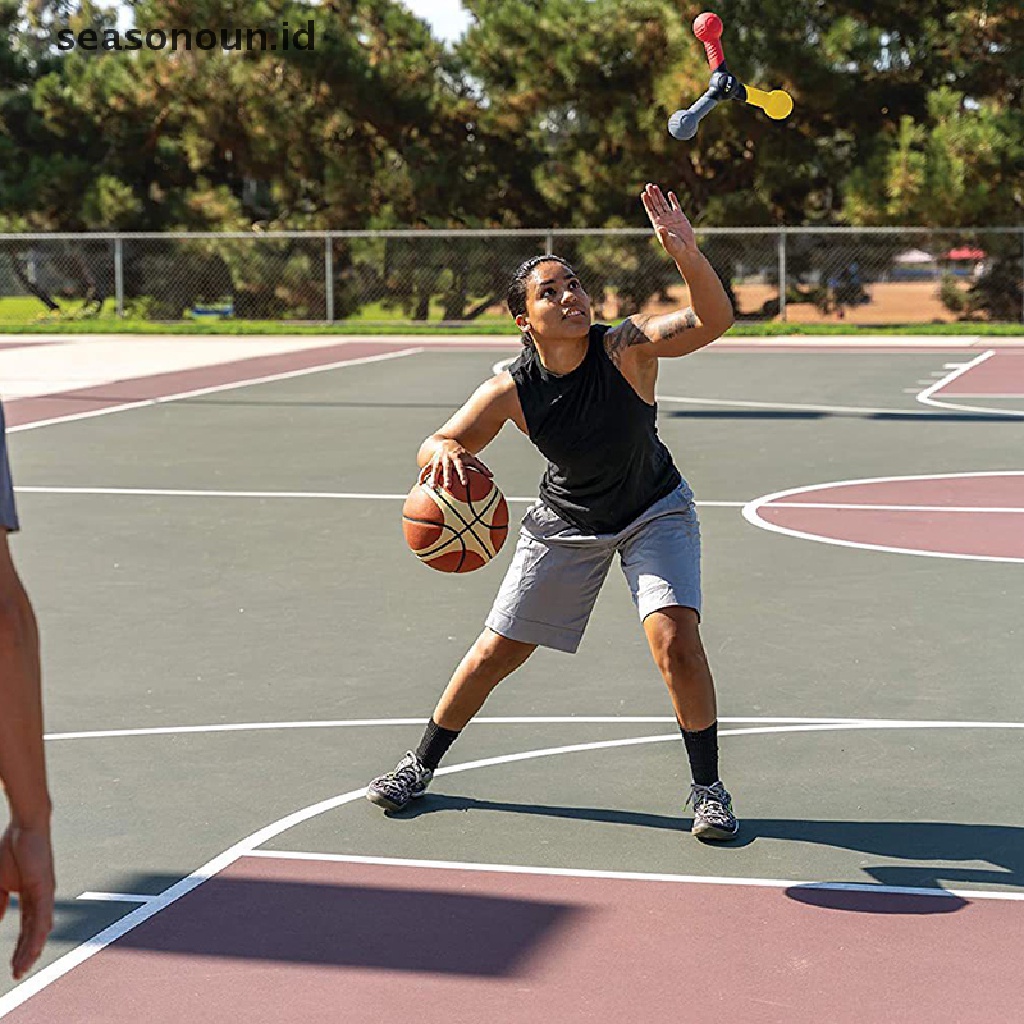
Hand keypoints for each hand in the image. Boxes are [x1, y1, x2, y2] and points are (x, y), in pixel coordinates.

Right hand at [0, 822, 54, 979]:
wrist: (24, 828)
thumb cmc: (11, 850)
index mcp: (29, 896)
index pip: (26, 927)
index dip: (20, 946)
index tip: (13, 965)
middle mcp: (41, 897)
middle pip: (35, 932)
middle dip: (26, 954)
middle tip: (18, 974)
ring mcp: (46, 893)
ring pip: (41, 928)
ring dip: (32, 950)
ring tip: (22, 968)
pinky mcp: (46, 887)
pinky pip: (43, 915)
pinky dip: (38, 934)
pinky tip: (34, 949)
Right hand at [422, 439, 492, 492]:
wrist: (446, 443)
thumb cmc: (461, 454)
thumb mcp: (471, 458)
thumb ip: (481, 467)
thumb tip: (492, 476)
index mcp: (458, 459)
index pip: (461, 467)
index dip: (463, 475)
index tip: (464, 483)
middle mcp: (447, 459)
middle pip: (447, 469)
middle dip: (447, 477)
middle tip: (448, 486)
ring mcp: (438, 460)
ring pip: (434, 469)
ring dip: (433, 478)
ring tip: (432, 487)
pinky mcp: (431, 462)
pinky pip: (425, 469)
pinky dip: (422, 476)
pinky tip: (421, 484)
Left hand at [641, 183, 696, 263]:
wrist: (686, 250)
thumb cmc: (676, 249)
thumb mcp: (668, 242)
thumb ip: (664, 235)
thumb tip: (660, 227)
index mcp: (658, 225)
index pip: (651, 211)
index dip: (647, 202)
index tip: (643, 194)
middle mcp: (663, 220)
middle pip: (656, 205)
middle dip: (652, 195)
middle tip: (648, 185)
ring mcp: (672, 218)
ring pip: (664, 204)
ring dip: (659, 195)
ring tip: (654, 187)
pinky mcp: (680, 217)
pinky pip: (675, 206)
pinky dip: (673, 200)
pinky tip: (669, 194)